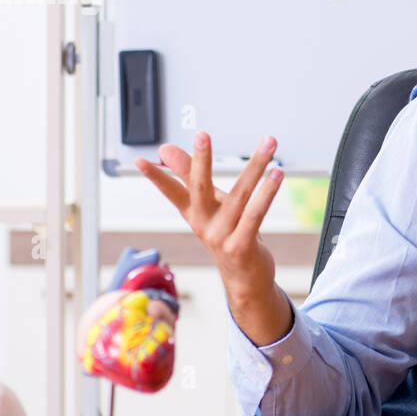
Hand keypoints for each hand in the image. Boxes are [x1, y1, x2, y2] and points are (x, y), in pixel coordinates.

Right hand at [133, 132, 284, 308]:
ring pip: (239, 195)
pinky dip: (267, 192)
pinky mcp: (242, 245)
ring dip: (255, 166)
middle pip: (200, 188)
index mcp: (193, 214)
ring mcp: (222, 236)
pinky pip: (256, 214)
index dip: (156, 177)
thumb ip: (189, 176)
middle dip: (200, 161)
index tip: (140, 160)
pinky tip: (277, 173)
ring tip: (268, 144)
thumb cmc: (228, 237)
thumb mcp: (208, 206)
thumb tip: (165, 150)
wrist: (245, 280)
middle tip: (201, 136)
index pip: (171, 191)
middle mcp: (204, 225)